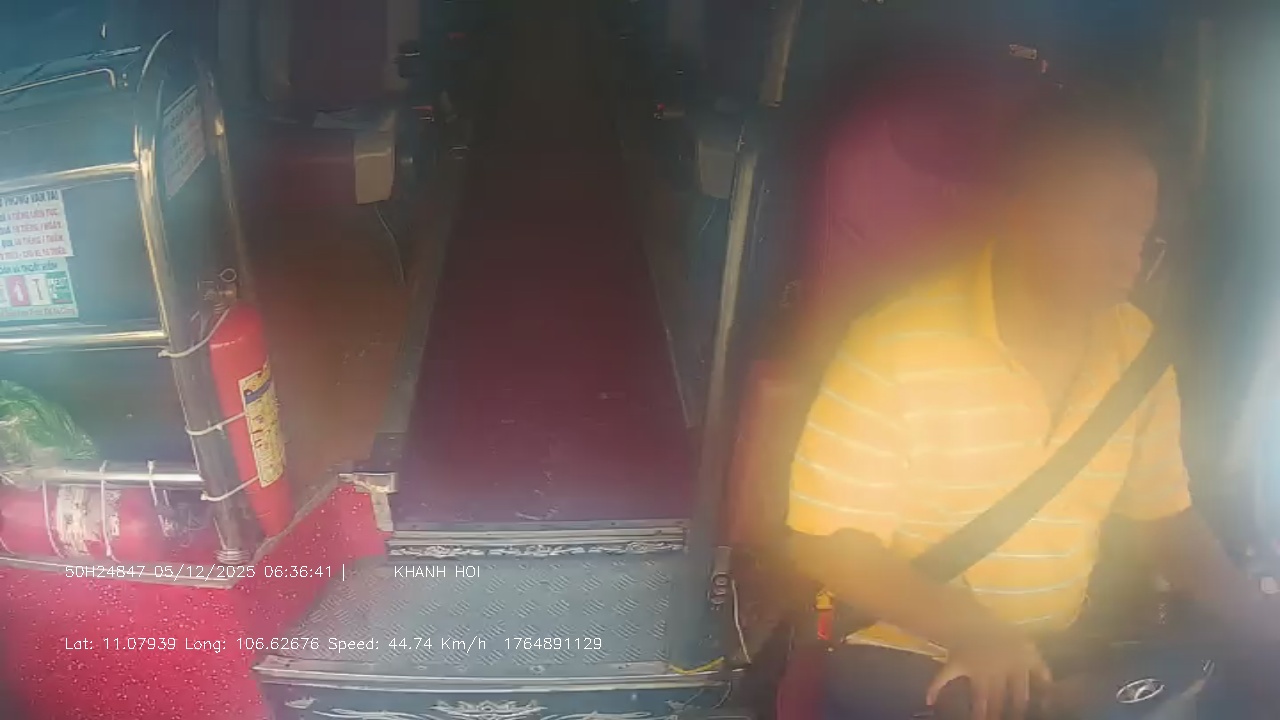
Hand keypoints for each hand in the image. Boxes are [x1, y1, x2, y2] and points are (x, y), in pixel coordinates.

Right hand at [926, 629, 1052, 719]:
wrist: (975, 616)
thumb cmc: (1003, 625)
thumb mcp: (1026, 642)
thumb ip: (1037, 663)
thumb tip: (1049, 683)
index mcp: (1015, 664)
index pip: (1023, 690)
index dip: (1025, 703)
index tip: (1026, 714)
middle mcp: (997, 672)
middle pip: (1000, 697)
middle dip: (1001, 711)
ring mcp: (976, 670)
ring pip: (979, 696)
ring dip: (979, 710)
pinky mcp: (957, 665)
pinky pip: (943, 677)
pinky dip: (934, 687)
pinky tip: (929, 699)